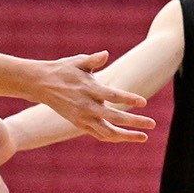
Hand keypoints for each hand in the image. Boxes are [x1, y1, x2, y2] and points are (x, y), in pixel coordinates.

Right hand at [30, 52, 152, 142]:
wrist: (40, 84)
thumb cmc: (62, 69)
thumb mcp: (77, 61)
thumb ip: (92, 60)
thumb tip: (105, 54)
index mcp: (88, 88)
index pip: (112, 95)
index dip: (128, 98)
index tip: (144, 102)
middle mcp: (86, 106)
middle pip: (114, 116)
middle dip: (134, 121)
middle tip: (152, 124)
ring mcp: (82, 118)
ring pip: (107, 132)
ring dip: (126, 136)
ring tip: (143, 137)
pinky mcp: (79, 124)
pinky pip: (99, 135)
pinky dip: (114, 137)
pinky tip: (127, 137)